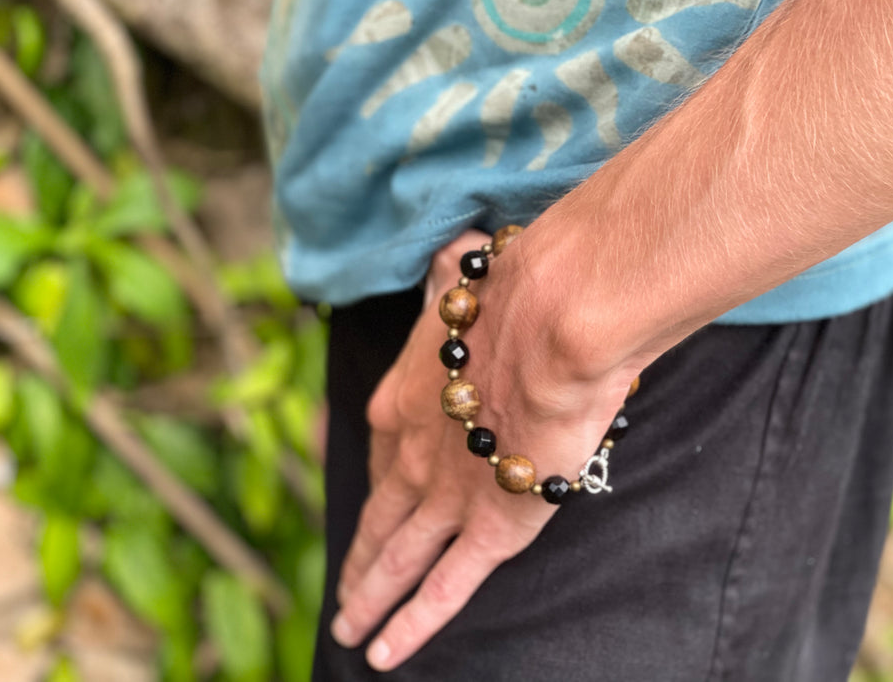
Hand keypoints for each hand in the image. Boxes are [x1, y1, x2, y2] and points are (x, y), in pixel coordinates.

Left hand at [330, 224, 643, 671]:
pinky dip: (414, 624)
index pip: (378, 460)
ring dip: (370, 600)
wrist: (551, 321)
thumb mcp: (471, 284)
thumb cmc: (520, 297)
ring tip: (351, 633)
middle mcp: (410, 453)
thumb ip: (456, 278)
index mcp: (402, 399)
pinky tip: (389, 653)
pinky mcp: (487, 527)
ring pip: (395, 560)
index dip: (372, 493)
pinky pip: (443, 587)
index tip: (366, 514)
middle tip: (342, 598)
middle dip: (356, 562)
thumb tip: (457, 251)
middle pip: (376, 519)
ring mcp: (443, 494)